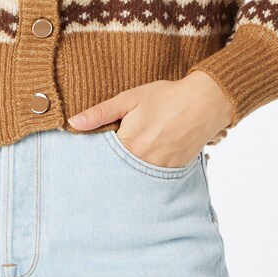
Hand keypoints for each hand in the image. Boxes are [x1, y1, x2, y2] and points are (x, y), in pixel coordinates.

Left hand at [66, 71, 234, 166]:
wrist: (204, 102)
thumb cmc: (165, 97)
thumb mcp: (129, 99)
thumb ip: (100, 113)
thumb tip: (73, 122)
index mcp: (128, 144)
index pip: (100, 160)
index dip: (92, 159)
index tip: (83, 160)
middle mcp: (143, 162)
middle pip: (116, 172)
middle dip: (107, 170)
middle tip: (101, 167)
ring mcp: (160, 170)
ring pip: (134, 179)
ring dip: (126, 174)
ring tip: (123, 167)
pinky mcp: (174, 172)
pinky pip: (153, 180)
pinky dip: (144, 175)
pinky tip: (141, 166)